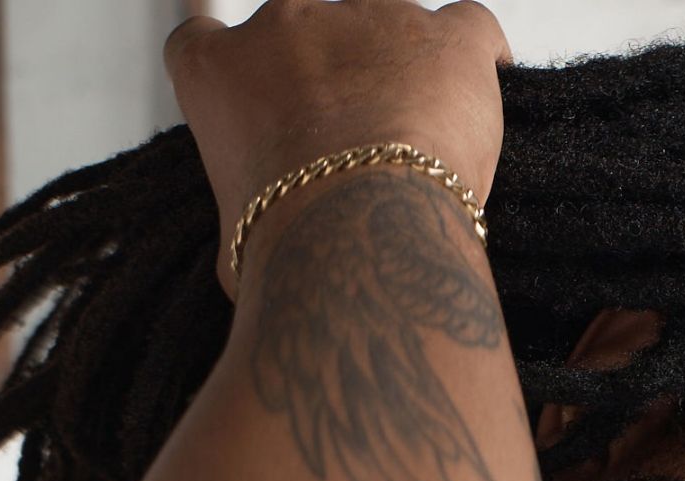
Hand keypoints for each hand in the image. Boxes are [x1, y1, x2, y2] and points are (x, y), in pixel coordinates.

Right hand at [165, 0, 511, 295]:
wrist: (362, 242)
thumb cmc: (295, 249)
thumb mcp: (240, 244)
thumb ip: (247, 215)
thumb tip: (257, 253)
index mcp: (220, 71)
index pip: (206, 43)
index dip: (242, 76)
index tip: (263, 102)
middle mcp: (287, 24)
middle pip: (307, 38)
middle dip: (329, 88)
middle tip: (355, 155)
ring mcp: (367, 21)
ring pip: (387, 31)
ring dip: (400, 77)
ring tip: (419, 145)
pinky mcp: (444, 42)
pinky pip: (469, 28)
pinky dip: (476, 58)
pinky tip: (479, 91)